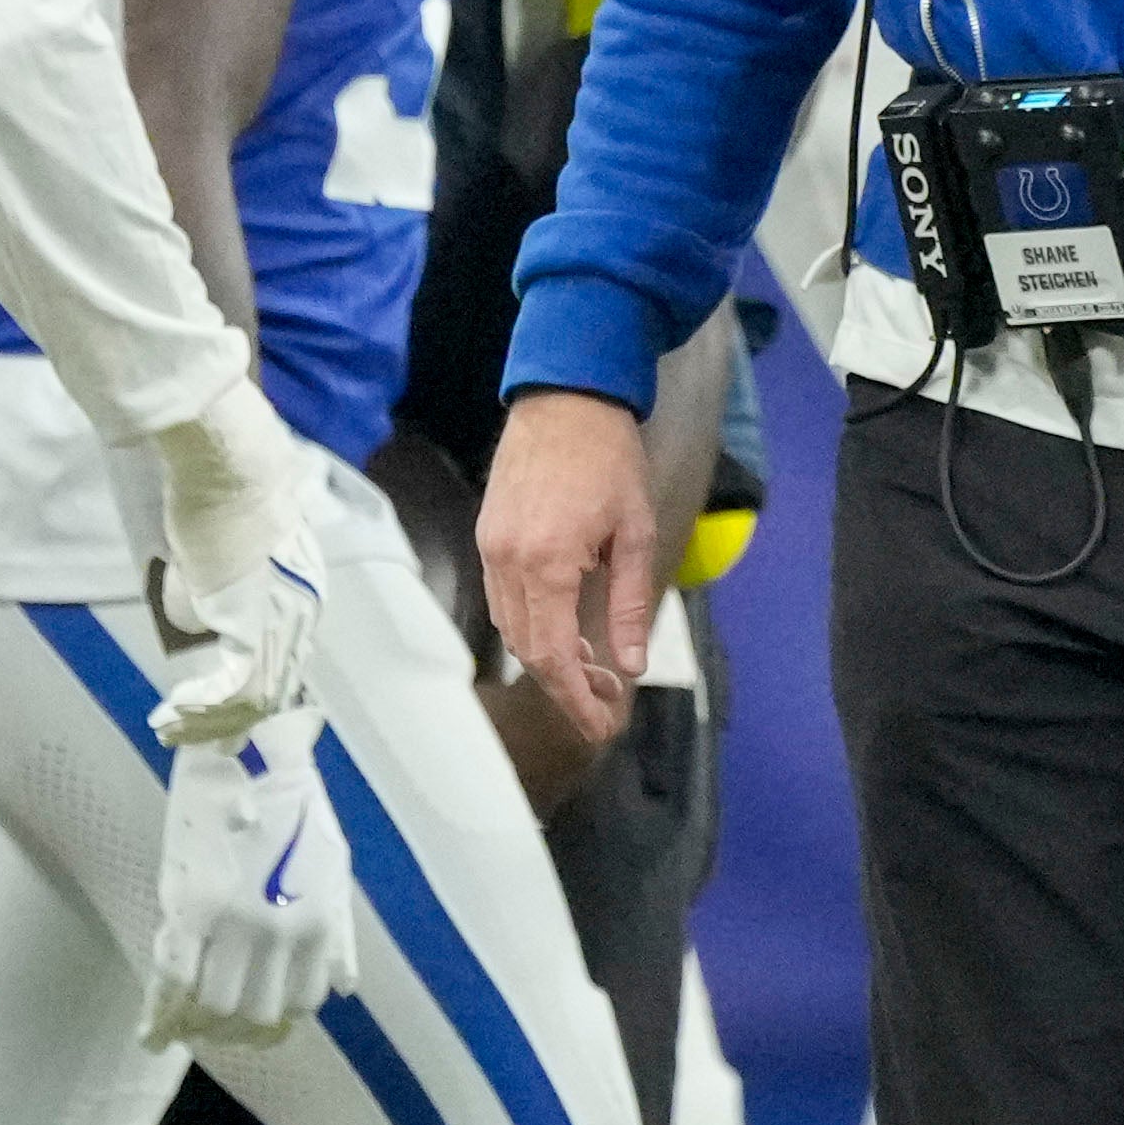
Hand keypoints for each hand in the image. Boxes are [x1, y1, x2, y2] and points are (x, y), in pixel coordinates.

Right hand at [143, 710, 361, 1052]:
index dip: (279, 1012)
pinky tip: (153, 1025)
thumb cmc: (294, 806)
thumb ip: (338, 932)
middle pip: (258, 1012)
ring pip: (215, 1005)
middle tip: (215, 1019)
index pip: (303, 1001)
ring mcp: (234, 922)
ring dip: (200, 1019)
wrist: (250, 752)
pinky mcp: (189, 906)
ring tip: (186, 1018)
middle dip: (238, 1022)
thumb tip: (346, 989)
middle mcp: (281, 930)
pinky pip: (174, 977)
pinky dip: (162, 1008)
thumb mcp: (332, 868)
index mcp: (318, 921)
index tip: (258, 1011)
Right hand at [144, 378, 324, 748]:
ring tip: (177, 732)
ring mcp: (280, 620)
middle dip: (234, 718)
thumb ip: (224, 581)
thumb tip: (202, 611)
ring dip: (211, 720)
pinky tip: (173, 716)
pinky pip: (232, 687)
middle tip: (199, 737)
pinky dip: (201, 708)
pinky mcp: (250, 625)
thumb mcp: (227, 544)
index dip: (257, 687)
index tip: (230, 709)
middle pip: (275, 682)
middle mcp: (301, 610)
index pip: (286, 654)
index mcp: (303, 590)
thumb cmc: (224, 491)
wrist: (228, 468)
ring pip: (254, 693)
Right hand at [479, 391, 659, 744]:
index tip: (601, 724)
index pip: (553, 655)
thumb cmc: (608, 459)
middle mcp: (507, 562)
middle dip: (565, 686)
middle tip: (605, 704)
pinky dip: (531, 627)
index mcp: (546, 563)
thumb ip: (630, 603)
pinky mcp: (487, 537)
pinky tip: (566, 631)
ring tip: (593, 671)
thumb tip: (631, 662)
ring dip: (548, 658)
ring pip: (511, 629)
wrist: (566, 400)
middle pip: (528, 650)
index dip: (575, 699)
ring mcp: (490, 549)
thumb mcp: (636, 533)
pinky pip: (502, 601)